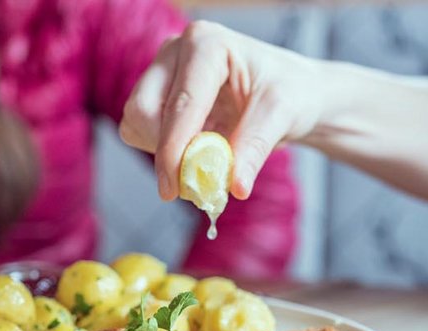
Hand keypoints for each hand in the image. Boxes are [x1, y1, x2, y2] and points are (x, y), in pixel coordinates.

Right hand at [119, 21, 324, 201]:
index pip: (180, 103)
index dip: (173, 150)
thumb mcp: (281, 116)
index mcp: (206, 44)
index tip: (174, 189)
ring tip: (207, 154)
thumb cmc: (289, 92)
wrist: (291, 91)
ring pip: (137, 123)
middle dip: (165, 150)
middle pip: (142, 110)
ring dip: (164, 152)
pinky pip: (140, 131)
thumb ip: (254, 148)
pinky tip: (196, 147)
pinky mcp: (156, 94)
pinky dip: (164, 150)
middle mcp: (176, 51)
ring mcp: (162, 71)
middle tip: (197, 177)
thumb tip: (235, 186)